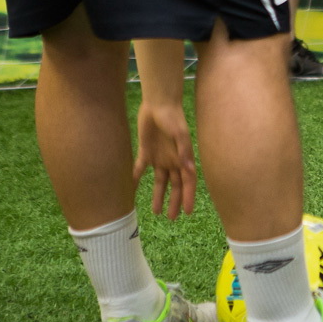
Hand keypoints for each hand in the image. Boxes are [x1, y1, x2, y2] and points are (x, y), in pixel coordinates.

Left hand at [132, 104, 196, 220]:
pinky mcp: (146, 150)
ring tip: (155, 211)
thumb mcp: (180, 134)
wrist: (158, 103)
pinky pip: (140, 167)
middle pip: (175, 185)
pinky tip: (132, 187)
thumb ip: (184, 151)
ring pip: (159, 181)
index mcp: (182, 158)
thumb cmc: (173, 117)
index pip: (187, 182)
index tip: (187, 212)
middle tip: (172, 218)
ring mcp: (159, 156)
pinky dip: (137, 177)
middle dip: (175, 201)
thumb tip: (189, 169)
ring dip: (158, 195)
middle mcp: (172, 160)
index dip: (188, 197)